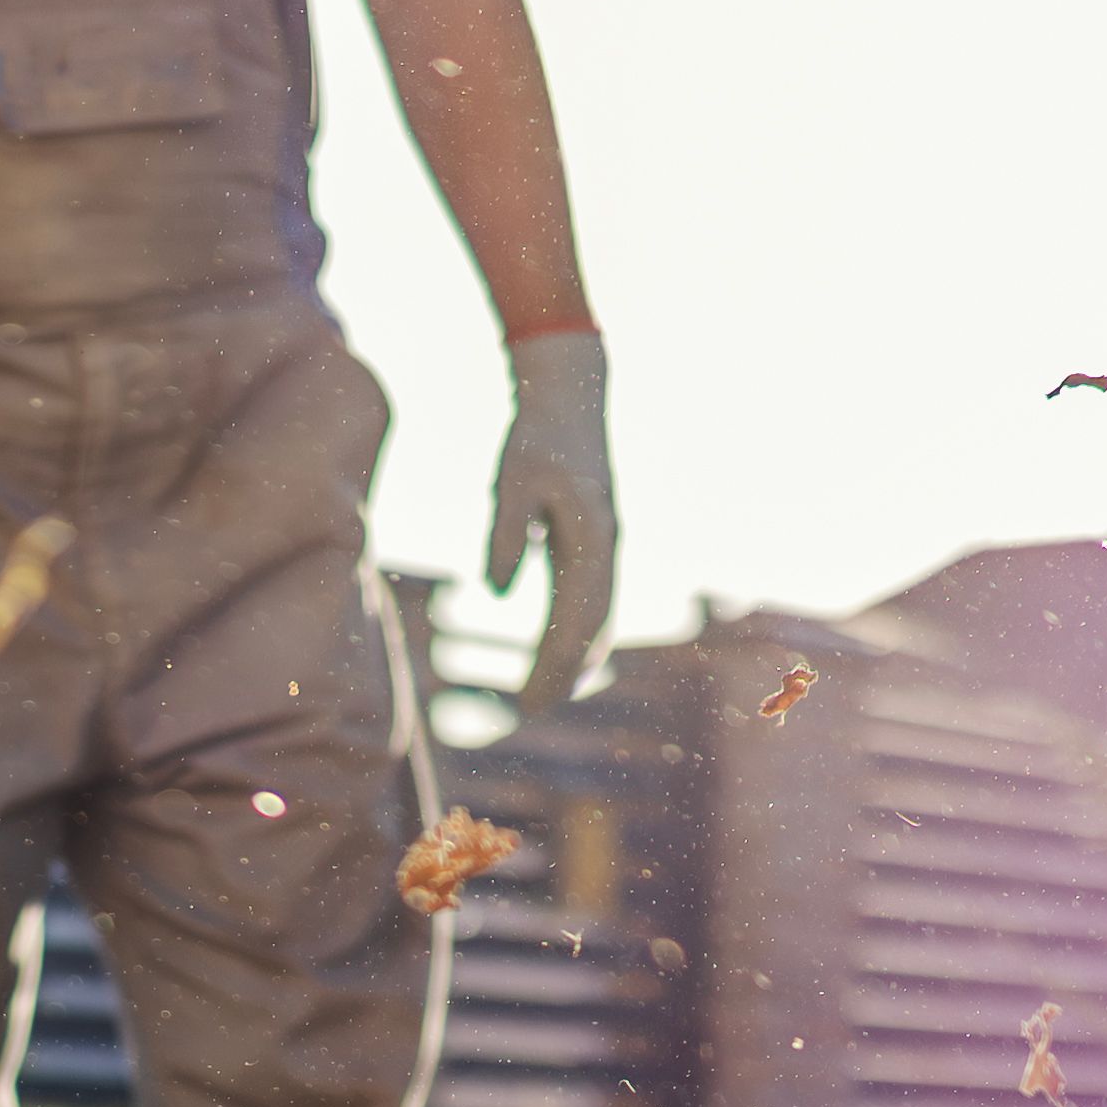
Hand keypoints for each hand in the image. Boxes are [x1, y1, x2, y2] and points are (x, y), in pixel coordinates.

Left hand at [481, 329, 615, 714]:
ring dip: (575, 658)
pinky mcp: (597, 542)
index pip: (574, 619)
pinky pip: (592, 600)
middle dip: (565, 672)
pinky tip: (556, 653)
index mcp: (591, 538)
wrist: (572, 397)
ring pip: (598, 618)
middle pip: (593, 628)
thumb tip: (498, 592)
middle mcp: (608, 548)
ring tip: (543, 692)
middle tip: (529, 710)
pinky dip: (577, 633)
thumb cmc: (535, 437)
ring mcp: (608, 546)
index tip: (526, 700)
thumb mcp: (510, 482)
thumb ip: (504, 535)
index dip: (552, 665)